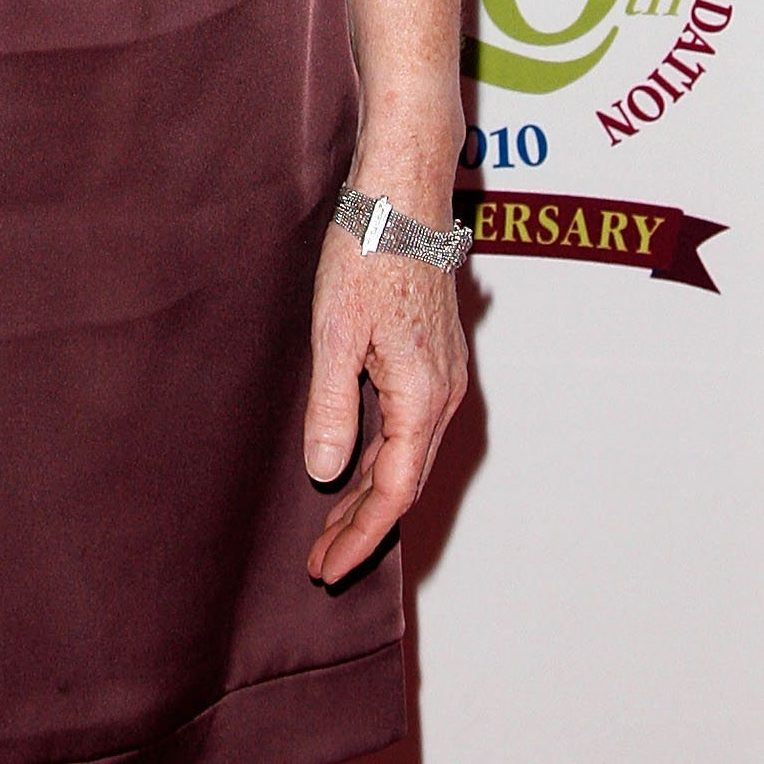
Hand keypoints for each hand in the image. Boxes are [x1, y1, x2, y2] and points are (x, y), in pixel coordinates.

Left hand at [302, 220, 467, 585]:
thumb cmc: (368, 252)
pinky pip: (409, 430)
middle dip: (362, 528)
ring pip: (408, 458)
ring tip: (329, 529)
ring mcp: (443, 378)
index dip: (360, 537)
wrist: (404, 194)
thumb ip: (331, 406)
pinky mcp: (432, 360)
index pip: (393, 493)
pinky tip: (353, 467)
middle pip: (404, 483)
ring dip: (370, 496)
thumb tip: (326, 475)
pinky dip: (381, 460)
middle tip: (319, 565)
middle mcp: (443, 395)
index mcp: (422, 396)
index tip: (326, 569)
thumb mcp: (334, 331)